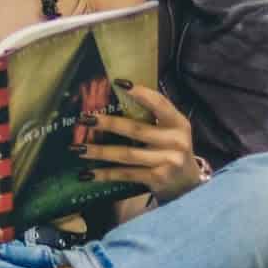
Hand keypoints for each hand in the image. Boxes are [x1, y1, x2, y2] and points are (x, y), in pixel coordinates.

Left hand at [71, 79, 201, 204]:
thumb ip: (154, 115)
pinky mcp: (157, 179)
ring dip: (100, 151)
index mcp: (178, 123)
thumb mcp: (172, 129)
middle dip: (108, 124)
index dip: (141, 93)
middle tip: (85, 119)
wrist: (189, 184)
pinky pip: (126, 174)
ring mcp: (167, 162)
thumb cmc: (173, 149)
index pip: (159, 103)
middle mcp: (175, 141)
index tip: (118, 83)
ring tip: (79, 148)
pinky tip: (88, 174)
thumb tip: (121, 93)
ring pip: (127, 155)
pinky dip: (106, 174)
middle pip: (136, 130)